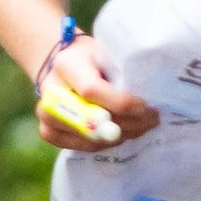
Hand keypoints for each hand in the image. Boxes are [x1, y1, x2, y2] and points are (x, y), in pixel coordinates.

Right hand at [34, 32, 158, 148]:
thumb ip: (119, 72)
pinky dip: (108, 143)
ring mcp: (47, 117)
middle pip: (91, 121)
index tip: (145, 107)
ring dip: (123, 135)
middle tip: (153, 119)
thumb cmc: (90, 58)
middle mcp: (51, 94)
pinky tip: (125, 133)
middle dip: (128, 124)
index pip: (92, 91)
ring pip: (90, 138)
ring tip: (144, 126)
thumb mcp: (104, 53)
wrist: (60, 66)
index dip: (121, 103)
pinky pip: (83, 147)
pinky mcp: (49, 133)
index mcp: (66, 65)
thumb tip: (151, 94)